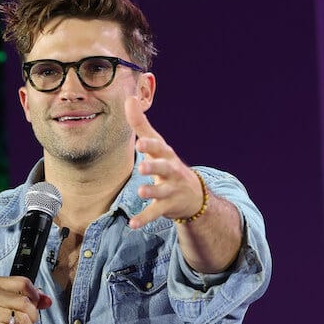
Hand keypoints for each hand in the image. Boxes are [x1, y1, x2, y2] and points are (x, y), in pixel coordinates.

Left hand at [126, 96, 205, 228]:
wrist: (193, 194)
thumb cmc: (167, 164)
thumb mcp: (157, 144)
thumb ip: (141, 124)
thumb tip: (130, 98)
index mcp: (165, 155)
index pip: (159, 147)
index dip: (150, 146)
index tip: (140, 143)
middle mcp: (170, 171)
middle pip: (163, 168)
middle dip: (154, 167)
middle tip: (142, 167)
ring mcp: (170, 190)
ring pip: (161, 191)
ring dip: (151, 191)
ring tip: (140, 191)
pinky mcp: (167, 207)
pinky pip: (155, 213)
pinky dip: (144, 219)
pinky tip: (132, 225)